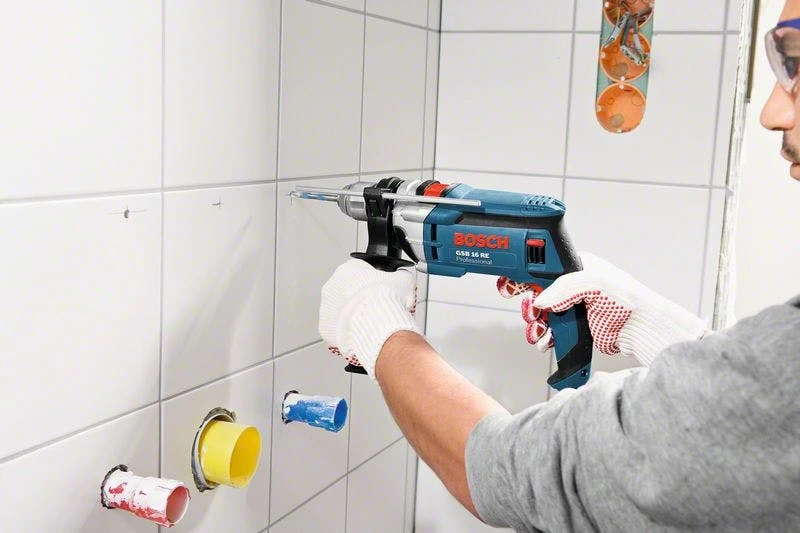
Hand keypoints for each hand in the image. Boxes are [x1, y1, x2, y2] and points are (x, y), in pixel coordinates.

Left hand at [319, 258, 420, 377]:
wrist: (378, 325)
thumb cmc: (386, 302)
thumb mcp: (402, 280)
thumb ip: (400, 275)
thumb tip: (402, 276)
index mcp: (347, 270)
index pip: (358, 270)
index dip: (371, 280)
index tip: (378, 288)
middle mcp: (332, 287)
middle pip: (347, 290)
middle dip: (360, 297)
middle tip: (375, 305)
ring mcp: (326, 308)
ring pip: (340, 310)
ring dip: (352, 314)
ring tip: (370, 320)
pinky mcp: (326, 328)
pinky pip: (337, 328)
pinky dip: (347, 330)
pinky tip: (361, 331)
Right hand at [498, 252, 708, 366]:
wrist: (641, 328)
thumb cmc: (627, 299)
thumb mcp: (593, 282)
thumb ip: (565, 288)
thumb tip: (540, 300)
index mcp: (575, 266)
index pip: (540, 266)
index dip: (523, 275)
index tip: (510, 284)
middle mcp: (571, 286)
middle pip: (536, 293)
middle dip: (528, 305)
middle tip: (530, 312)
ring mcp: (572, 307)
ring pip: (541, 315)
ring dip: (534, 325)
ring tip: (538, 330)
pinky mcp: (574, 327)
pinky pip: (551, 332)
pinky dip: (544, 338)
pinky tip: (546, 341)